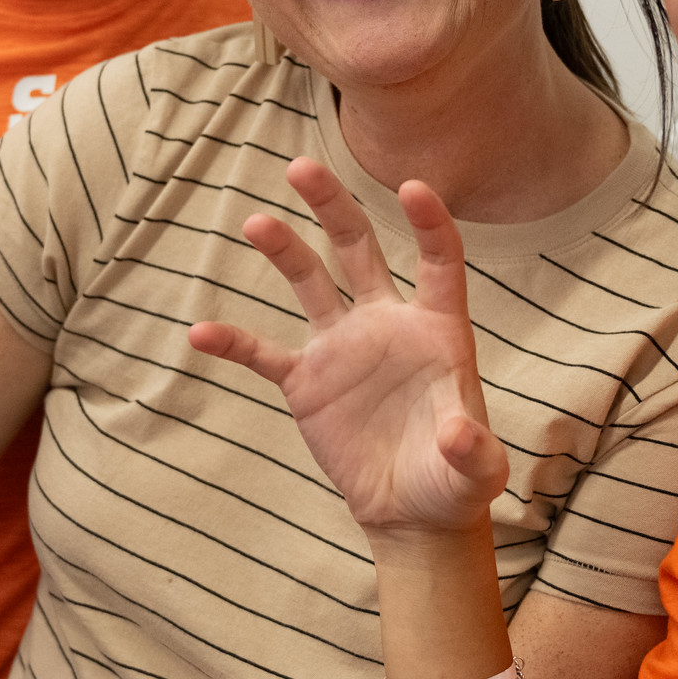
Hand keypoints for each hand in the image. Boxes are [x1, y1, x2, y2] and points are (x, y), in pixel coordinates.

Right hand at [188, 158, 508, 536]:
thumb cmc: (454, 481)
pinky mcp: (307, 382)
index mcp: (437, 329)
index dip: (429, 223)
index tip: (413, 186)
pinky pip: (263, 353)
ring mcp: (342, 347)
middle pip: (358, 248)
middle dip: (333, 206)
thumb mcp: (476, 470)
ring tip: (256, 222)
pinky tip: (200, 332)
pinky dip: (233, 343)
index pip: (438, 261)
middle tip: (302, 167)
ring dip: (283, 250)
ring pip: (309, 281)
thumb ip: (474, 450)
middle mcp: (386, 323)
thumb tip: (458, 433)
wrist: (410, 512)